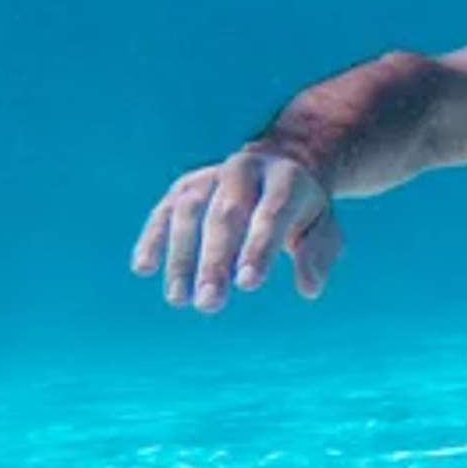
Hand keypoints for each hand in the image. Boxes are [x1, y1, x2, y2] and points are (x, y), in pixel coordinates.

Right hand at [131, 144, 341, 310]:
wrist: (279, 163)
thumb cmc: (303, 210)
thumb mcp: (322, 229)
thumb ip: (316, 255)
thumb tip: (310, 288)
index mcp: (285, 178)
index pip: (271, 213)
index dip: (258, 248)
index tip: (247, 284)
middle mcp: (244, 169)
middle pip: (225, 214)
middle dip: (215, 260)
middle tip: (209, 303)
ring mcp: (211, 175)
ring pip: (189, 211)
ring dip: (181, 257)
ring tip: (179, 299)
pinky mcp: (185, 186)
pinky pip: (164, 210)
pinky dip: (152, 237)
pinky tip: (144, 268)